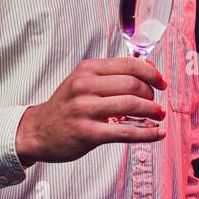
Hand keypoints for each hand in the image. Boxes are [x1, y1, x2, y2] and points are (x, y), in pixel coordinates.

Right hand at [15, 57, 167, 165]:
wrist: (37, 131)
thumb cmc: (65, 106)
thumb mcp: (83, 81)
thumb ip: (113, 74)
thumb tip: (149, 66)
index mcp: (87, 69)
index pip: (129, 64)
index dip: (151, 73)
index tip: (161, 82)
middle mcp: (85, 86)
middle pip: (133, 84)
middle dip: (151, 94)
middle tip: (156, 103)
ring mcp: (85, 109)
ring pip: (131, 106)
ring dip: (152, 112)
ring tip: (158, 116)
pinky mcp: (88, 133)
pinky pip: (125, 132)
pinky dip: (146, 133)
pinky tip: (156, 133)